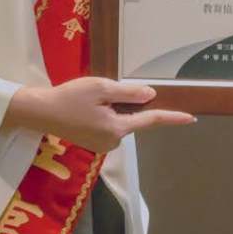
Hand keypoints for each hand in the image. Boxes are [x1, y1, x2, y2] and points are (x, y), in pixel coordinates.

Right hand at [8, 77, 195, 153]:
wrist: (41, 111)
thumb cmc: (70, 97)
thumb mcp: (101, 88)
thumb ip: (128, 93)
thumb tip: (151, 96)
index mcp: (117, 129)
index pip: (151, 121)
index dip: (172, 118)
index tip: (191, 118)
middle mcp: (113, 141)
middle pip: (132, 118)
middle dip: (124, 103)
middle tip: (99, 93)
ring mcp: (103, 145)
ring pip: (120, 122)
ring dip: (113, 109)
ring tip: (89, 100)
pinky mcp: (94, 144)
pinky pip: (109, 126)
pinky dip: (105, 115)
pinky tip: (87, 108)